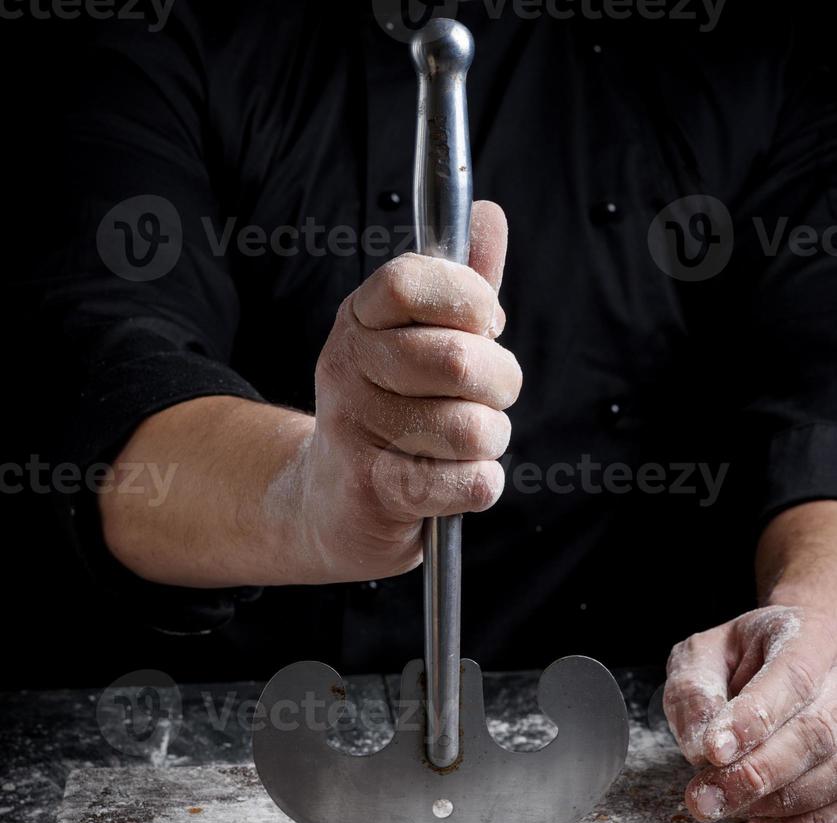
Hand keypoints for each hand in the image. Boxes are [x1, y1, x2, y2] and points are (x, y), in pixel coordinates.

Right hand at [297, 200, 521, 581]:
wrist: (329, 502)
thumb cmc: (391, 415)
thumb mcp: (418, 342)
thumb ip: (460, 286)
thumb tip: (487, 215)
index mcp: (359, 319)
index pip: (412, 282)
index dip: (469, 300)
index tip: (483, 325)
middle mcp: (346, 367)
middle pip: (458, 359)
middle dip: (500, 382)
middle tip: (487, 396)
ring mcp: (353, 430)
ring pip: (472, 428)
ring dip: (490, 440)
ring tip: (464, 444)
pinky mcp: (372, 491)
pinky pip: (467, 481)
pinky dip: (480, 483)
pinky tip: (455, 480)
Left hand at [664, 605, 836, 822]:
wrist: (790, 655)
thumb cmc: (741, 656)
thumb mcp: (702, 655)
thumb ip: (693, 690)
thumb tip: (700, 747)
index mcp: (806, 638)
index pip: (791, 678)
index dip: (754, 718)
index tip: (713, 750)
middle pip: (816, 732)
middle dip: (756, 772)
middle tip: (705, 797)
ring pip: (833, 773)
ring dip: (774, 801)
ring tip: (722, 805)